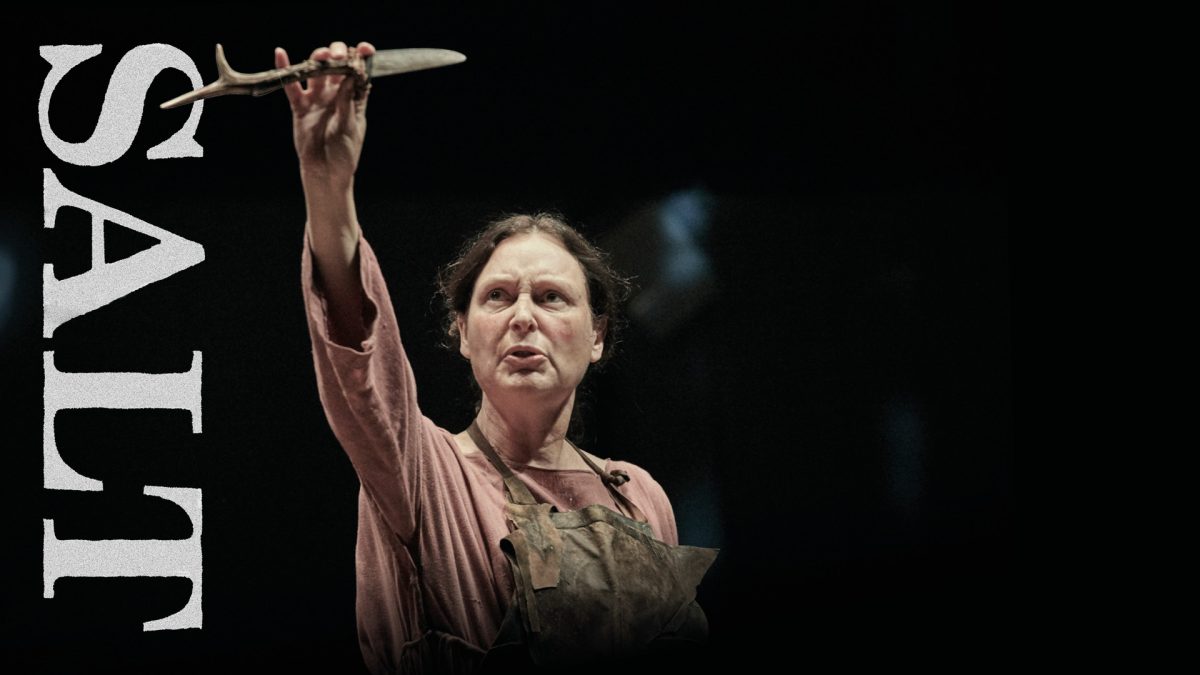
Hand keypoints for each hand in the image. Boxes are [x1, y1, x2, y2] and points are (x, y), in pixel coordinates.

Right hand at [276, 41, 375, 186]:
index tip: (366, 48)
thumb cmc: (344, 153)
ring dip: (317, 59)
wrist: (326, 173)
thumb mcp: (350, 127)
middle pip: (335, 65)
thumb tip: (351, 75)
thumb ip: (347, 101)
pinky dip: (285, 69)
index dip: (362, 57)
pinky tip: (280, 53)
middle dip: (337, 55)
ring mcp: (317, 98)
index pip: (358, 71)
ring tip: (320, 56)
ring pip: (315, 71)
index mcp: (353, 97)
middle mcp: (335, 94)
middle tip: (338, 57)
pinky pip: (291, 86)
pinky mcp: (300, 106)